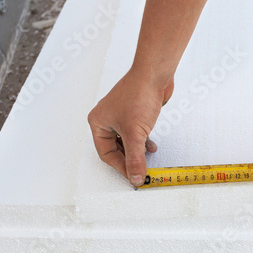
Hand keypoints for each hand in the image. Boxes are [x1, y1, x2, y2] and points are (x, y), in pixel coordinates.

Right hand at [88, 68, 173, 185]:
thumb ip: (135, 158)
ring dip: (137, 151)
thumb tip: (136, 177)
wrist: (154, 75)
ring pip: (127, 140)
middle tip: (140, 170)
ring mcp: (121, 114)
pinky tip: (151, 146)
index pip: (106, 153)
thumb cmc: (139, 95)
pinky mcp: (134, 112)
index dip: (120, 166)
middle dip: (129, 159)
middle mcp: (107, 118)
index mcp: (98, 122)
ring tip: (147, 159)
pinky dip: (142, 141)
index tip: (133, 176)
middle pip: (116, 148)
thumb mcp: (135, 134)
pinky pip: (135, 132)